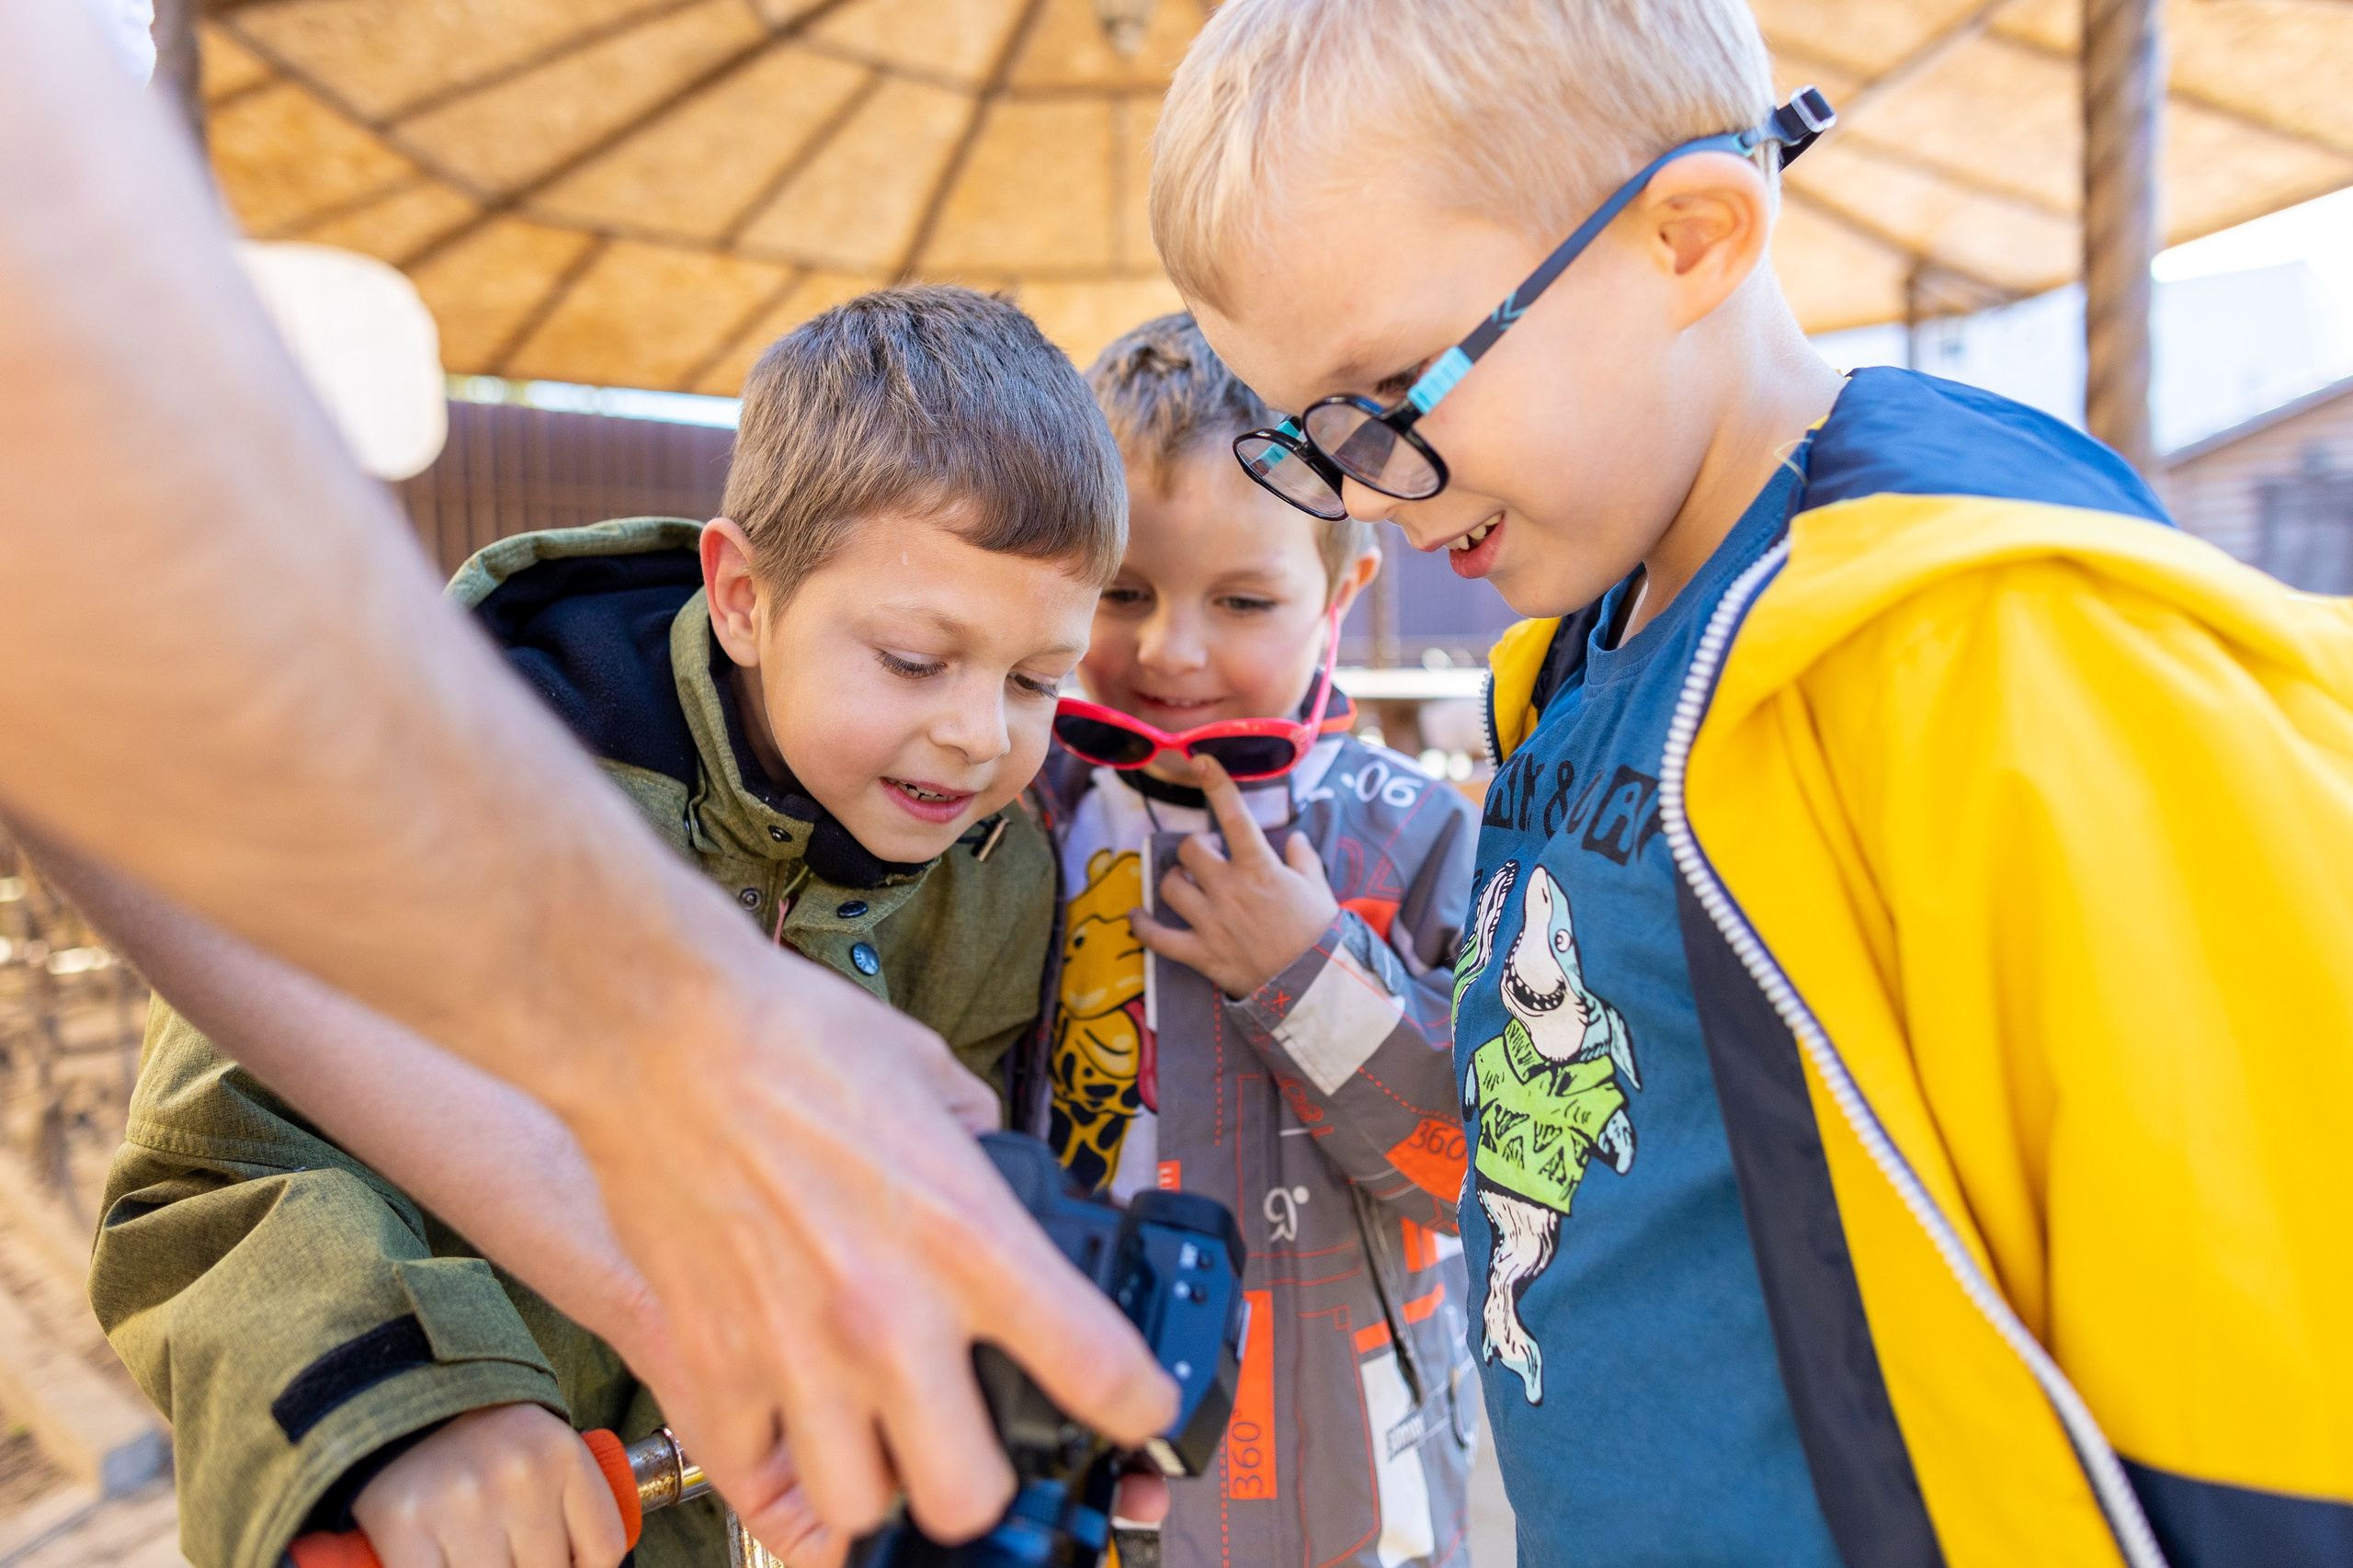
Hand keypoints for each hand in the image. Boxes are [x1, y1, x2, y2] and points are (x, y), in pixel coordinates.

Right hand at [351, 1405, 624, 1567]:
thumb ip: (571, 1507)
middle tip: (514, 1552)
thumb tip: (583, 1567)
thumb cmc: (487, 1448)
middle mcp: (517, 1475)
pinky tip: (447, 1563)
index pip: (602, 1550)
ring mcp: (462, 1502)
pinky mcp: (406, 1525)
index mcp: (561, 1454)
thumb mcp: (545, 1456)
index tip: (567, 1564)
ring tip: (483, 1552)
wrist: (408, 1413)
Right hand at [558, 939, 1177, 1557]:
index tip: (1138, 1413)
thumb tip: (1010, 1177)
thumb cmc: (794, 1038)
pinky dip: (780, 1474)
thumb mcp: (935, 1079)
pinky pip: (753, 1481)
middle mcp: (889, 1314)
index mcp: (968, 1236)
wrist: (660, 1032)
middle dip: (989, 1486)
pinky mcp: (711, 1365)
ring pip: (861, 1509)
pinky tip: (797, 1433)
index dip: (1139, 1410)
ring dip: (882, 1484)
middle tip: (981, 1445)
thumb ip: (984, 1149)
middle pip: (970, 1496)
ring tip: (884, 1440)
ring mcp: (795, 1354)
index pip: (1097, 1370)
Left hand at [1130, 755, 1338, 998]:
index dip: (1216, 783)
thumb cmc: (1319, 936)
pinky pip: (1157, 937)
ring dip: (1176, 881)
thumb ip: (1302, 860)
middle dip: (1197, 849)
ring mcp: (1211, 921)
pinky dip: (1141, 926)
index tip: (1201, 760)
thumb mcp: (1318, 890)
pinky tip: (1135, 917)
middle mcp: (1229, 889)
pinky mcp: (1200, 953)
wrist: (1314, 987)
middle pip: (1191, 850)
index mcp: (1259, 868)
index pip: (1234, 815)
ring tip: (1187, 886)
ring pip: (1172, 886)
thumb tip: (1294, 839)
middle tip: (1210, 859)